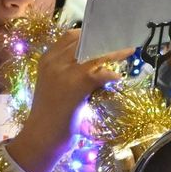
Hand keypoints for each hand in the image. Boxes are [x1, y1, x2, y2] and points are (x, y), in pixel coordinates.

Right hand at [5, 30, 126, 171]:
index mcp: (46, 60)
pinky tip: (118, 78)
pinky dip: (112, 74)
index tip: (104, 36)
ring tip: (129, 52)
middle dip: (106, 39)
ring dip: (115, 52)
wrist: (41, 137)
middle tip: (122, 41)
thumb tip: (92, 66)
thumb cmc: (49, 116)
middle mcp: (54, 61)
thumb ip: (67, 72)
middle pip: (85, 40)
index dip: (90, 34)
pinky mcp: (77, 85)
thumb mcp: (53, 86)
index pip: (71, 36)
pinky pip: (101, 73)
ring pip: (95, 53)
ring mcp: (64, 72)